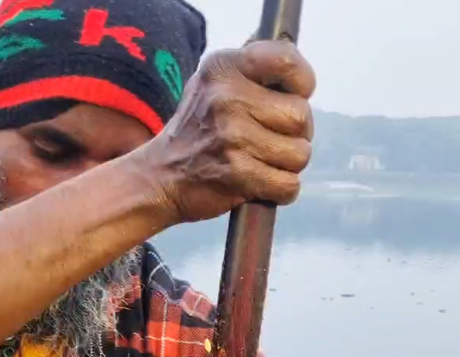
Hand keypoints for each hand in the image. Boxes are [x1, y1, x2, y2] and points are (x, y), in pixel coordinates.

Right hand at [147, 41, 314, 223]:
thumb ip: (250, 71)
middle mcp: (227, 98)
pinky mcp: (237, 173)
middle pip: (301, 116)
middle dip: (295, 135)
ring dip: (287, 165)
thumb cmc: (194, 132)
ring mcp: (232, 137)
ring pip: (299, 154)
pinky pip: (288, 185)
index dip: (302, 85)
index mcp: (223, 68)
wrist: (158, 178)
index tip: (292, 99)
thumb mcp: (211, 85)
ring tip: (262, 163)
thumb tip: (295, 70)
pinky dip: (280, 191)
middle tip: (272, 141)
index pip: (288, 61)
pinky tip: (261, 184)